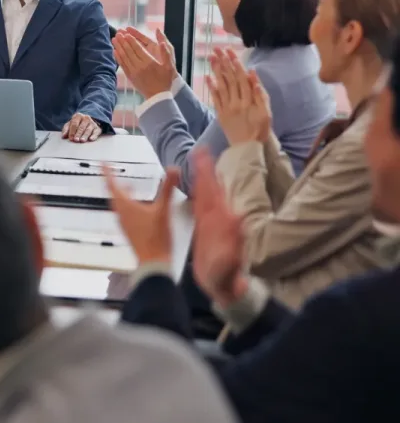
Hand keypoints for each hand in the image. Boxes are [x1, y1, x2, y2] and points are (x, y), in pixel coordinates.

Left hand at [62, 113, 101, 142]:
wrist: (89, 121)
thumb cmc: (77, 124)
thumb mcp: (70, 124)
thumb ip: (66, 129)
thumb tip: (63, 136)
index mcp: (78, 116)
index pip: (74, 124)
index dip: (72, 131)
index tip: (70, 138)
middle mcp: (86, 118)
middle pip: (81, 127)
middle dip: (78, 134)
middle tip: (76, 140)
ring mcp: (92, 123)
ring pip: (88, 129)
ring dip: (85, 135)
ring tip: (82, 140)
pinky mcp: (98, 128)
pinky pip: (96, 132)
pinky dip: (94, 136)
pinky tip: (91, 139)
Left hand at [105, 166, 179, 265]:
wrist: (154, 261)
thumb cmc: (156, 236)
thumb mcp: (163, 210)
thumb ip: (168, 188)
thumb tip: (173, 169)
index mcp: (125, 206)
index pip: (112, 185)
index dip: (107, 173)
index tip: (103, 163)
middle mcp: (121, 214)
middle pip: (114, 194)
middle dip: (114, 182)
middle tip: (112, 173)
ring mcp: (124, 223)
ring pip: (119, 204)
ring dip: (122, 194)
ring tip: (127, 187)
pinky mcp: (130, 230)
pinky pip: (125, 212)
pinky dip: (128, 204)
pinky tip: (139, 205)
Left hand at [113, 28, 177, 96]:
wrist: (158, 97)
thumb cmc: (165, 80)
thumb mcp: (169, 66)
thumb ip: (166, 53)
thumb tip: (161, 42)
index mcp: (149, 63)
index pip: (138, 48)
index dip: (131, 40)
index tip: (126, 33)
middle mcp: (139, 67)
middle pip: (128, 51)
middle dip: (122, 41)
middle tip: (117, 32)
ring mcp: (133, 72)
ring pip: (124, 57)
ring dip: (118, 47)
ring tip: (114, 39)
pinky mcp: (130, 77)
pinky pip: (122, 65)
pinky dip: (118, 58)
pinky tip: (114, 51)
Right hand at [190, 150, 249, 306]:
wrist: (224, 288)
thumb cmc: (223, 279)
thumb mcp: (226, 267)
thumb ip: (230, 248)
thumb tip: (239, 223)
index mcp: (222, 224)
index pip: (213, 194)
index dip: (208, 176)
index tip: (204, 158)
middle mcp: (220, 219)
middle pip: (212, 190)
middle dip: (206, 170)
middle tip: (201, 150)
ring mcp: (215, 223)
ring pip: (208, 195)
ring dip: (204, 177)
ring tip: (198, 160)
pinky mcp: (208, 229)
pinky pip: (203, 205)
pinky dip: (200, 192)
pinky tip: (197, 185)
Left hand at [206, 48, 270, 145]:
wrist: (248, 149)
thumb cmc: (260, 130)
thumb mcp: (266, 112)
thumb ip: (260, 93)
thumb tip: (253, 74)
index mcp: (249, 100)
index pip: (241, 78)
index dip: (235, 64)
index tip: (230, 52)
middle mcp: (236, 102)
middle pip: (229, 79)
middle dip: (224, 63)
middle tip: (217, 49)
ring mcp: (227, 108)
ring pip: (221, 86)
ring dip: (216, 71)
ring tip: (212, 58)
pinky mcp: (220, 114)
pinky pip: (215, 99)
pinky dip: (212, 87)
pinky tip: (208, 77)